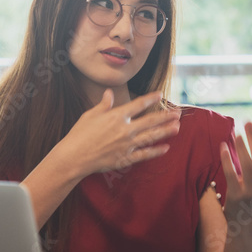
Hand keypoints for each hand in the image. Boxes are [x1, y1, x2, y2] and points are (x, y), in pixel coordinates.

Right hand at [59, 89, 179, 179]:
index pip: (138, 105)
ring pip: (151, 137)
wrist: (74, 157)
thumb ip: (104, 104)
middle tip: (178, 113)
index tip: (161, 95)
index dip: (151, 99)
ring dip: (165, 132)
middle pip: (150, 121)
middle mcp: (125, 130)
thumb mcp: (90, 115)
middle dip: (165, 116)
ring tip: (177, 127)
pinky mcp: (125, 158)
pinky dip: (155, 151)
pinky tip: (166, 148)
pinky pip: (144, 154)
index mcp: (116, 116)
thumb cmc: (79, 134)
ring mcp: (127, 145)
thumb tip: (109, 93)